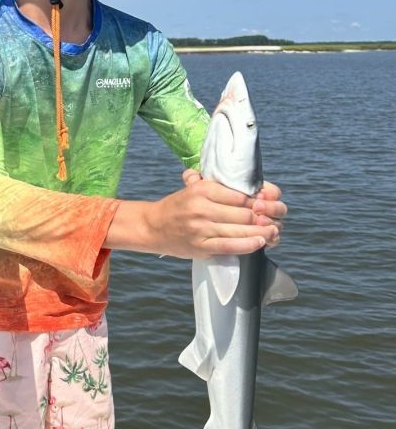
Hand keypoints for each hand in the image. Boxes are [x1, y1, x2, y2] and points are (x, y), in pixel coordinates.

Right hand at [145, 177, 285, 258]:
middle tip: (274, 219)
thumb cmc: (178, 206)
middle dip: (262, 217)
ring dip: (261, 232)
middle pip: (243, 214)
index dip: (258, 201)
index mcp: (202, 189)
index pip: (240, 195)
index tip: (266, 204)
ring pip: (240, 230)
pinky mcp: (201, 246)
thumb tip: (243, 184)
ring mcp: (202, 228)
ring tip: (273, 231)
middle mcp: (202, 208)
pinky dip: (248, 244)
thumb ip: (214, 182)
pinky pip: (231, 246)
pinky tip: (260, 241)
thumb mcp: (192, 187)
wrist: (153, 226)